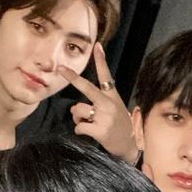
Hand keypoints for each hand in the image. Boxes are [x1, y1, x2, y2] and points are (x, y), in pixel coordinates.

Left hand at [60, 43, 138, 161]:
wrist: (130, 146)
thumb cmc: (119, 126)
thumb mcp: (115, 109)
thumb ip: (96, 105)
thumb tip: (74, 108)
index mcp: (112, 97)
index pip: (106, 76)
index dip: (101, 60)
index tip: (97, 46)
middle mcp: (108, 104)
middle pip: (86, 87)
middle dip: (72, 77)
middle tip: (61, 68)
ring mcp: (104, 117)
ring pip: (78, 110)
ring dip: (78, 117)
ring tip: (89, 123)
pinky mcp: (100, 130)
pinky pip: (79, 126)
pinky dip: (80, 130)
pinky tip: (90, 133)